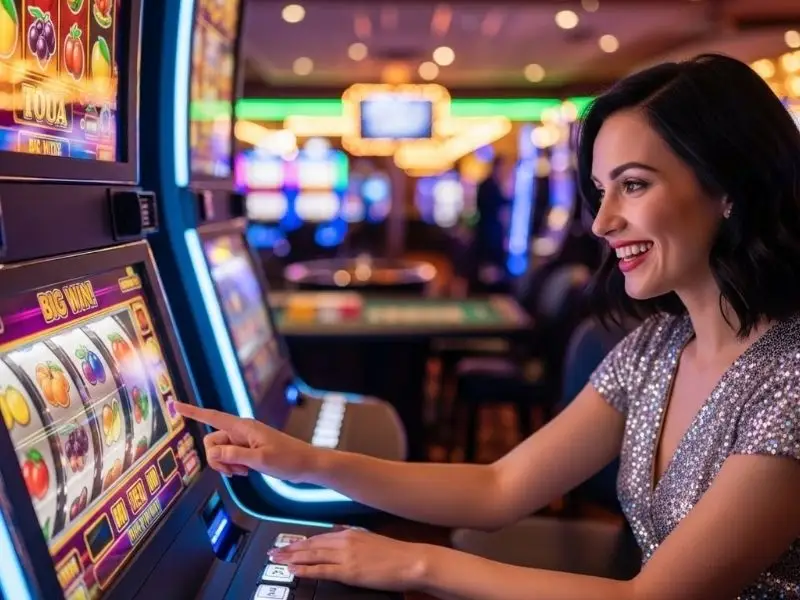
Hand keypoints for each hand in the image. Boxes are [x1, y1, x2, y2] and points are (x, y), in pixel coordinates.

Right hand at [175, 402, 316, 481]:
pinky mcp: (247, 450)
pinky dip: (232, 467)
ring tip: (245, 471)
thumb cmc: (288, 460)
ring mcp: (243, 441)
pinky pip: (228, 458)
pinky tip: (246, 472)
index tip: (174, 404)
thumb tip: (213, 452)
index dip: (192, 411)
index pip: (212, 416)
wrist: (306, 465)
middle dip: (218, 460)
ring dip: (226, 465)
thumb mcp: (260, 460)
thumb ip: (235, 456)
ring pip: (219, 453)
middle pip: (212, 443)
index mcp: (244, 427)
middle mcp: (241, 431)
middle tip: (237, 471)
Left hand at [271, 529, 425, 591]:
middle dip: (289, 549)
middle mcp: (344, 540)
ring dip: (292, 558)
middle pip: (310, 545)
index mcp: (349, 532)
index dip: (300, 542)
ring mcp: (345, 556)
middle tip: (272, 553)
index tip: (287, 545)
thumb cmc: (395, 553)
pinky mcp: (349, 571)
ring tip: (276, 560)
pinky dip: (306, 569)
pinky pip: (322, 570)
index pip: (318, 537)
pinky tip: (294, 570)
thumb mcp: (370, 538)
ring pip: (312, 555)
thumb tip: (338, 533)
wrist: (410, 560)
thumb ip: (352, 536)